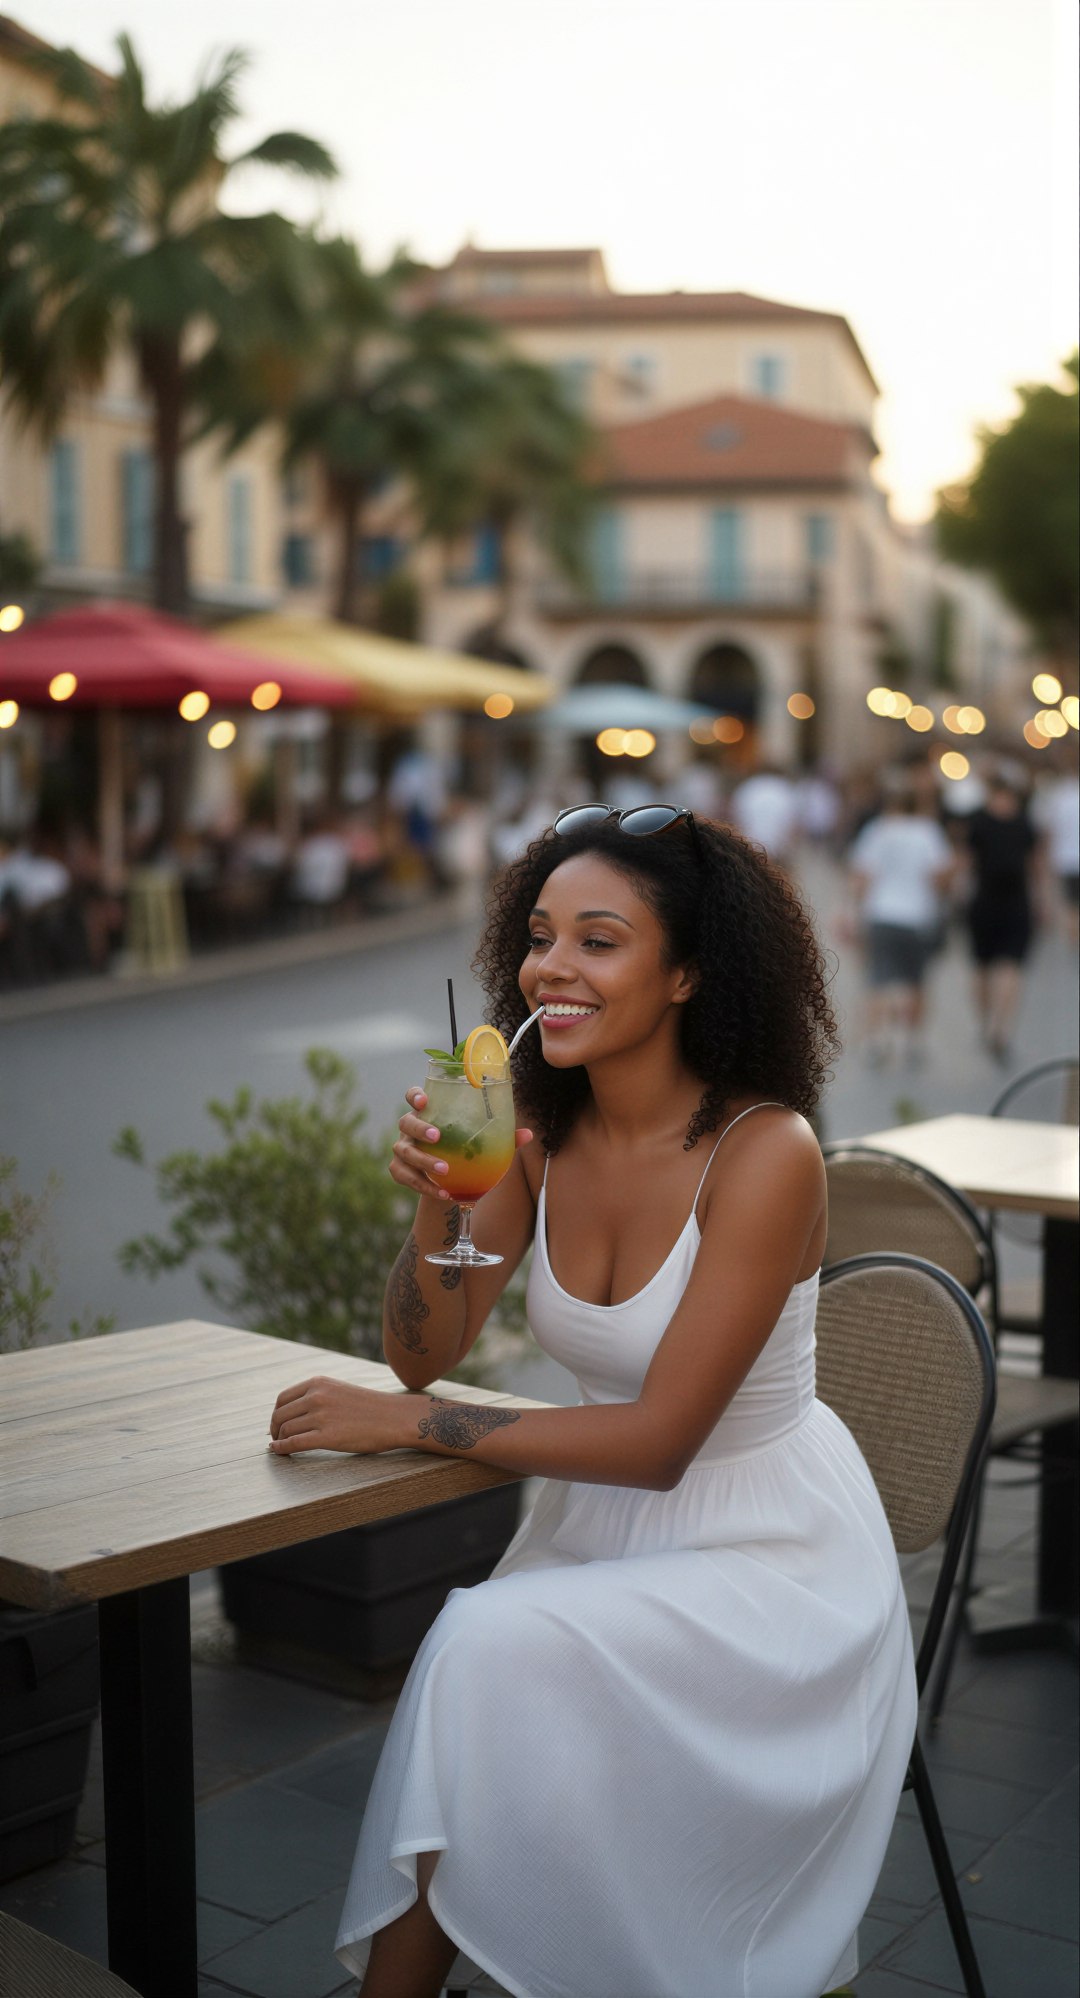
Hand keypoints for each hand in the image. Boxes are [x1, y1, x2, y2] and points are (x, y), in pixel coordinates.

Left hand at [268, 1376, 410, 1455]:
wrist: (394, 1417)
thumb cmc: (369, 1407)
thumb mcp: (339, 1390)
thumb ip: (317, 1396)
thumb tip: (293, 1413)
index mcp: (318, 1383)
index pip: (282, 1399)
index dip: (276, 1414)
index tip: (278, 1425)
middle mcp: (317, 1396)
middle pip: (280, 1415)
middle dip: (275, 1430)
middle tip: (277, 1440)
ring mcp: (321, 1416)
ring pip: (285, 1430)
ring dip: (279, 1441)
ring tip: (282, 1447)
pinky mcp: (328, 1437)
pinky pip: (294, 1443)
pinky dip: (282, 1449)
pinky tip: (279, 1453)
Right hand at [390, 1084, 532, 1201]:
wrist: (448, 1183)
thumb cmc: (464, 1153)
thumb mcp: (482, 1144)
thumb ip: (502, 1137)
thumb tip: (528, 1134)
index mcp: (429, 1113)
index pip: (414, 1096)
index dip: (415, 1096)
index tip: (425, 1101)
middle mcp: (410, 1129)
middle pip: (406, 1122)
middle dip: (420, 1128)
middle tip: (438, 1137)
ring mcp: (403, 1150)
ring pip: (405, 1152)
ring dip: (423, 1161)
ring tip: (444, 1170)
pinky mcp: (400, 1171)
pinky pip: (407, 1178)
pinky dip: (424, 1186)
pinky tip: (443, 1194)